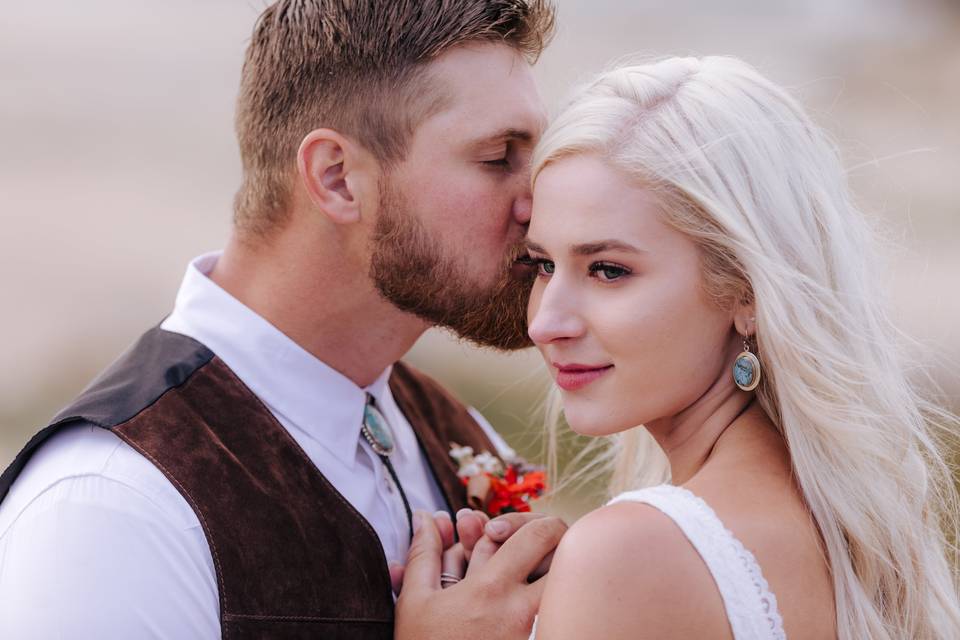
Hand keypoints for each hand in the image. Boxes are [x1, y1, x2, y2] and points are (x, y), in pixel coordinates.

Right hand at [395, 510, 565, 639]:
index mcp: (491, 589)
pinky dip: (562, 608)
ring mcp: (537, 635)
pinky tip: (547, 607)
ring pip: (572, 589)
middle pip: (568, 558)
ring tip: (541, 577)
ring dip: (561, 576)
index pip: (536, 534)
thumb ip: (424, 554)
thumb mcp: (415, 602)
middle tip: (541, 549)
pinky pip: (566, 620)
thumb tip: (425, 517)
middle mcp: (523, 611)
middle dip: (559, 545)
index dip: (527, 523)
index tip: (507, 537)